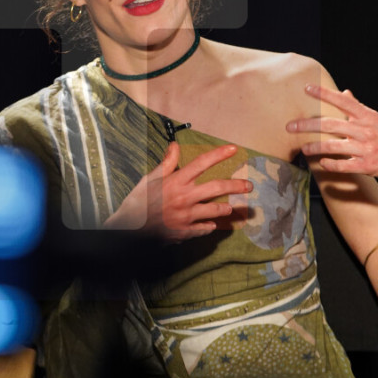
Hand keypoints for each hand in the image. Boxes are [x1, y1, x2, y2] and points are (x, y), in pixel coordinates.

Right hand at [104, 142, 252, 240]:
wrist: (128, 229)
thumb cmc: (137, 202)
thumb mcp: (149, 178)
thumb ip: (166, 163)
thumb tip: (175, 145)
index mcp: (176, 181)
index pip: (201, 163)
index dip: (219, 154)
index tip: (233, 149)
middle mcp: (185, 197)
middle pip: (216, 187)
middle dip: (236, 185)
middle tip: (248, 186)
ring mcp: (187, 216)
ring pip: (215, 210)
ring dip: (224, 208)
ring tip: (228, 208)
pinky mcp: (185, 231)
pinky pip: (204, 228)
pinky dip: (209, 225)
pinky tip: (210, 224)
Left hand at [286, 85, 377, 187]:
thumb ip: (359, 108)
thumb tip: (345, 92)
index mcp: (368, 116)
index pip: (343, 101)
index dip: (324, 94)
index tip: (307, 88)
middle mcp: (366, 130)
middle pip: (331, 124)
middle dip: (307, 125)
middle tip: (290, 126)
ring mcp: (367, 148)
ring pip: (334, 145)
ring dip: (315, 146)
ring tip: (302, 148)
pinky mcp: (369, 165)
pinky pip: (344, 164)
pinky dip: (331, 163)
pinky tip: (322, 163)